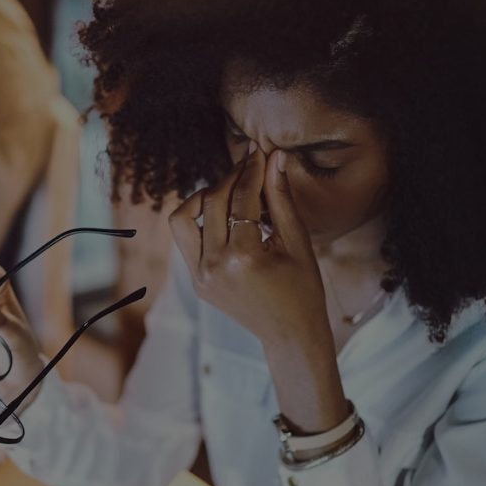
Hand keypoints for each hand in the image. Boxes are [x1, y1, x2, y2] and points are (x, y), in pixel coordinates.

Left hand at [170, 146, 329, 353]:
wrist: (289, 334)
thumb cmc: (303, 289)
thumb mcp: (297, 242)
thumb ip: (281, 198)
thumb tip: (275, 157)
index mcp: (243, 258)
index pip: (241, 199)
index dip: (251, 170)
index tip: (259, 151)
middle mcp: (214, 267)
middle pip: (211, 202)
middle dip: (231, 178)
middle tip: (249, 166)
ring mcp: (200, 277)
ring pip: (183, 219)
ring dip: (203, 197)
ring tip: (229, 192)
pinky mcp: (196, 282)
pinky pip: (185, 240)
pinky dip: (199, 220)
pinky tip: (223, 214)